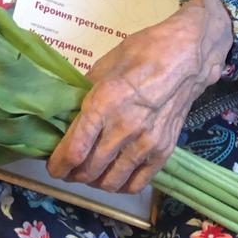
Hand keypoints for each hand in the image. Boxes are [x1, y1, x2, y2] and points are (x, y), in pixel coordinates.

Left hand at [46, 0, 231, 193]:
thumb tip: (69, 109)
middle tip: (67, 170)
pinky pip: (137, 183)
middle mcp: (123, 128)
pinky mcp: (163, 152)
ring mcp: (146, 143)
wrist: (185, 58)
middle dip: (72, 174)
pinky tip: (114, 177)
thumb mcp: (105, 64)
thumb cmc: (143, 52)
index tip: (52, 166)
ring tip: (88, 175)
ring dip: (94, 183)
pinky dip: (120, 186)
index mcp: (104, 103)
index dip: (58, 165)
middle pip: (89, 170)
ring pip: (111, 181)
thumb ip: (85, 91)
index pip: (74, 150)